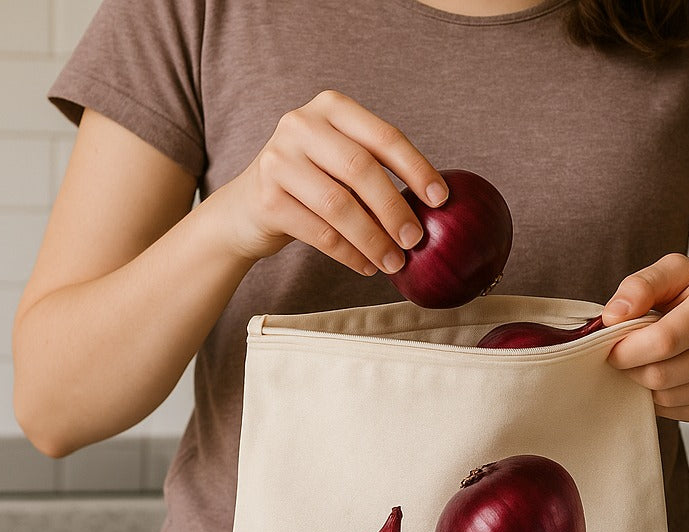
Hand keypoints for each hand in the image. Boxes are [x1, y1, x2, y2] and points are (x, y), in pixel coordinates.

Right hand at [216, 90, 448, 274]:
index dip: (416, 168)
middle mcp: (301, 125)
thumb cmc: (311, 186)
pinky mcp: (267, 199)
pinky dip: (350, 254)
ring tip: (394, 262)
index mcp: (331, 108)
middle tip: (415, 240)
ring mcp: (279, 160)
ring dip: (373, 240)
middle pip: (361, 169)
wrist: (247, 208)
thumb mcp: (340, 163)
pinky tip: (367, 266)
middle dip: (394, 209)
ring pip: (339, 205)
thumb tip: (431, 207)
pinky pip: (320, 233)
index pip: (383, 136)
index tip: (440, 199)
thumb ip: (376, 172)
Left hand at [602, 253, 688, 422]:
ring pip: (664, 398)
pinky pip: (673, 412)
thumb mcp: (676, 271)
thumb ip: (641, 285)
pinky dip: (658, 397)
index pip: (663, 341)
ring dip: (642, 382)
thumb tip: (612, 316)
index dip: (627, 348)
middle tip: (624, 353)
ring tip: (647, 360)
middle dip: (630, 367)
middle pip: (660, 375)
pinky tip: (665, 374)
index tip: (611, 345)